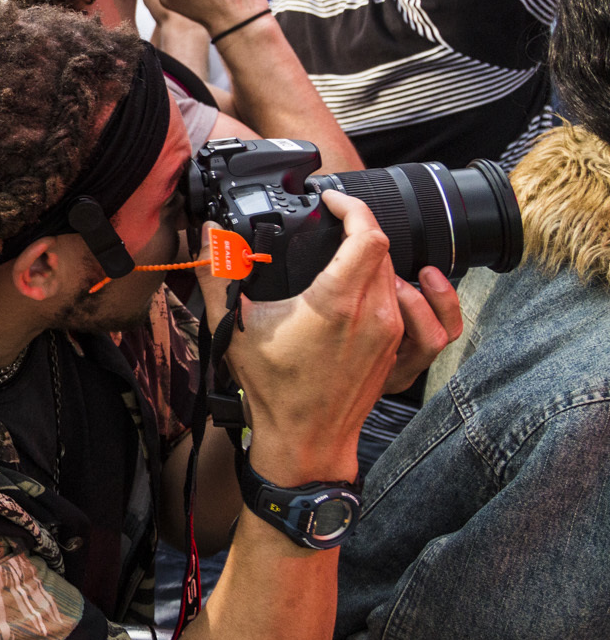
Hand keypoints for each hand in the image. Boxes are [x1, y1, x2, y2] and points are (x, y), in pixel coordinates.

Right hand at [206, 193, 450, 484]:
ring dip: (376, 259)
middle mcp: (374, 314)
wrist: (305, 439)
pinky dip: (424, 293)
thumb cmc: (273, 388)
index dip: (352, 207)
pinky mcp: (401, 352)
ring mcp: (393, 334)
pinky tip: (415, 283)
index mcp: (336, 302)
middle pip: (381, 250)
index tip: (331, 201)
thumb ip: (219, 273)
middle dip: (355, 230)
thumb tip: (209, 233)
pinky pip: (431, 313)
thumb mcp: (233, 327)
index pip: (367, 235)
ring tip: (348, 259)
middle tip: (327, 229)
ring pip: (399, 275)